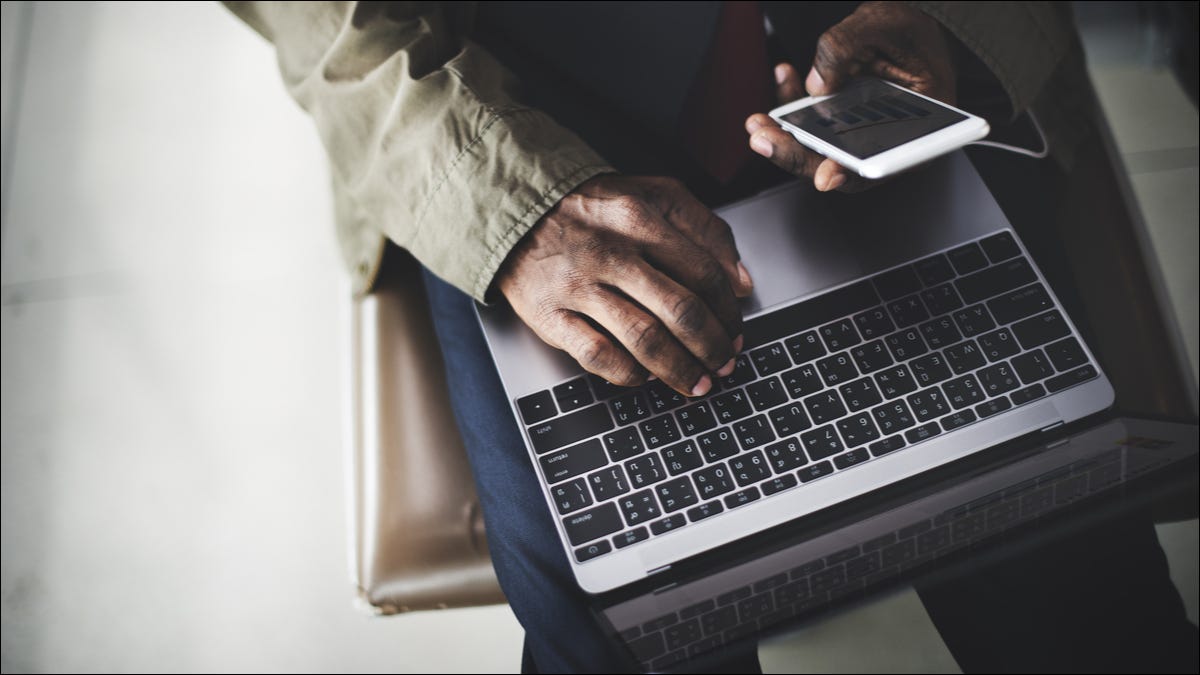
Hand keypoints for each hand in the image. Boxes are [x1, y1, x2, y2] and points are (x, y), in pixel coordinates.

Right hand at [495, 175, 753, 396]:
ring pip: (644, 339)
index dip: (728, 312)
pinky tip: (644, 376)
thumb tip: (740, 282)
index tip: (736, 333)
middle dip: (712, 346)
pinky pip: (598, 355)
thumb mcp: (650, 194)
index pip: (703, 273)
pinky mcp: (549, 314)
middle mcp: (611, 252)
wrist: (514, 210)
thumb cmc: (591, 210)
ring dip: (679, 369)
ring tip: (697, 383)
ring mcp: (578, 285)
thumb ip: (702, 228)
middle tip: (724, 364)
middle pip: (680, 309)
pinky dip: (628, 373)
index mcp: (640, 218)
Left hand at [745, 1, 957, 191]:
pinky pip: (813, 124)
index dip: (852, 173)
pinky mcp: (842, 120)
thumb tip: (816, 85)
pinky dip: (793, 106)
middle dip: (797, 154)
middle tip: (766, 140)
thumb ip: (846, 47)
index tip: (826, 175)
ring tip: (759, 122)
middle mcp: (889, 138)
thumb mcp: (882, 24)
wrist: (909, 20)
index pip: (884, 163)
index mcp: (921, 127)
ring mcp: (862, 131)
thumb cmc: (911, 28)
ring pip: (820, 149)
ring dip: (785, 136)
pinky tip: (784, 78)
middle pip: (840, 164)